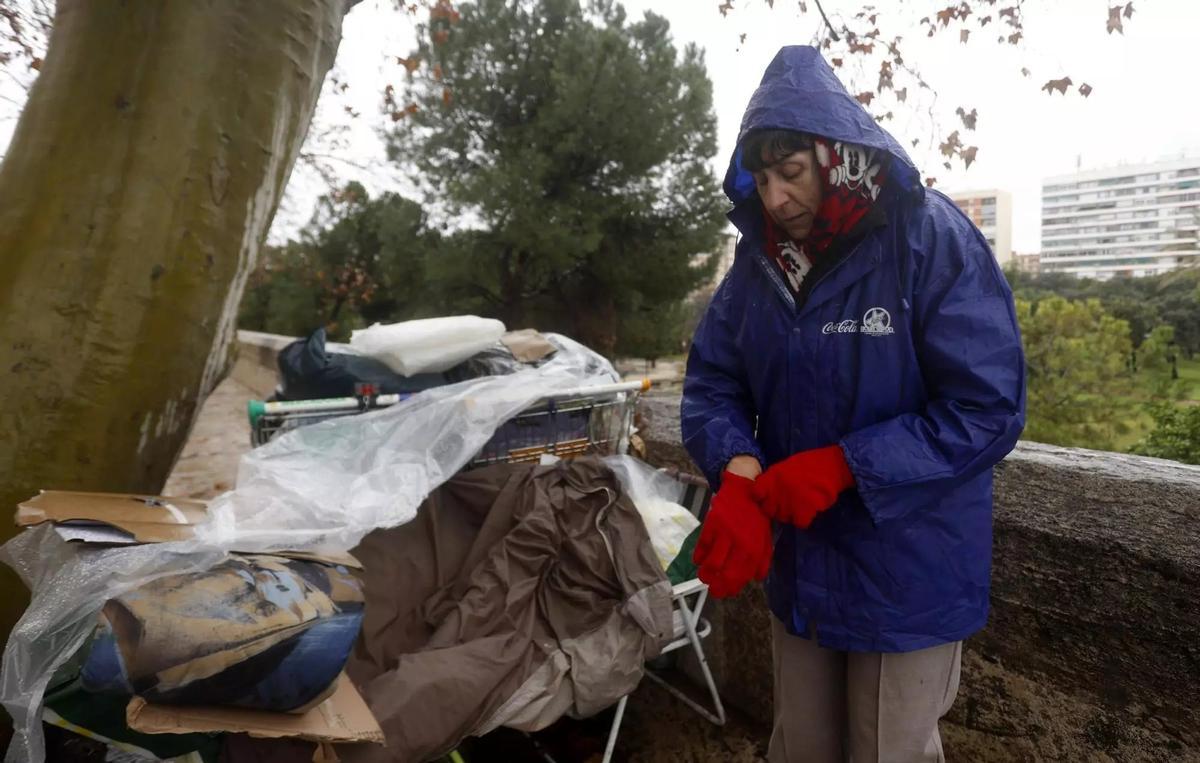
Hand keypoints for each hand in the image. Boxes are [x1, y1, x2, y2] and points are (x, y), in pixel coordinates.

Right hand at [693, 471, 771, 597]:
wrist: (745, 490)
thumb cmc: (757, 517)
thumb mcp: (766, 539)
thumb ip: (763, 560)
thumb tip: (755, 579)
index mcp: (753, 549)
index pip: (741, 576)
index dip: (731, 588)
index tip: (726, 593)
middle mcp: (739, 543)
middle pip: (724, 573)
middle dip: (717, 587)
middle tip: (713, 591)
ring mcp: (724, 533)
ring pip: (711, 562)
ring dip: (706, 574)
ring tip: (705, 577)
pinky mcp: (711, 524)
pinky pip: (702, 545)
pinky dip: (698, 556)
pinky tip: (698, 561)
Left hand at [752, 445, 853, 528]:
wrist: (831, 465)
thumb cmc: (810, 464)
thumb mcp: (785, 467)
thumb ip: (773, 480)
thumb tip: (764, 494)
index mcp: (772, 477)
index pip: (756, 493)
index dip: (760, 498)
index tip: (766, 499)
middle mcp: (778, 490)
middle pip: (768, 510)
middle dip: (775, 510)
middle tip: (786, 505)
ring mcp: (790, 501)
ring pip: (783, 518)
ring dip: (790, 515)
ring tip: (799, 506)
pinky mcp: (804, 510)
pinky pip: (799, 523)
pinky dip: (804, 519)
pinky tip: (809, 510)